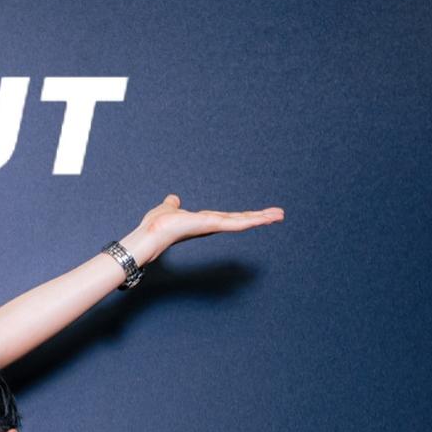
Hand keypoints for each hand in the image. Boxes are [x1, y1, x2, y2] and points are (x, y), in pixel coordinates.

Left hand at [127, 194, 283, 265]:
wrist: (150, 233)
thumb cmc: (156, 225)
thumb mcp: (168, 209)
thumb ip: (173, 204)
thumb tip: (173, 199)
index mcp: (204, 221)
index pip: (229, 218)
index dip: (244, 216)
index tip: (259, 214)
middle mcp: (211, 225)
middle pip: (240, 220)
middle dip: (260, 217)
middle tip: (279, 215)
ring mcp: (213, 226)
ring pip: (242, 222)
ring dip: (262, 218)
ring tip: (280, 215)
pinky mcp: (212, 225)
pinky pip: (236, 222)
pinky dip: (251, 220)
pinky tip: (265, 219)